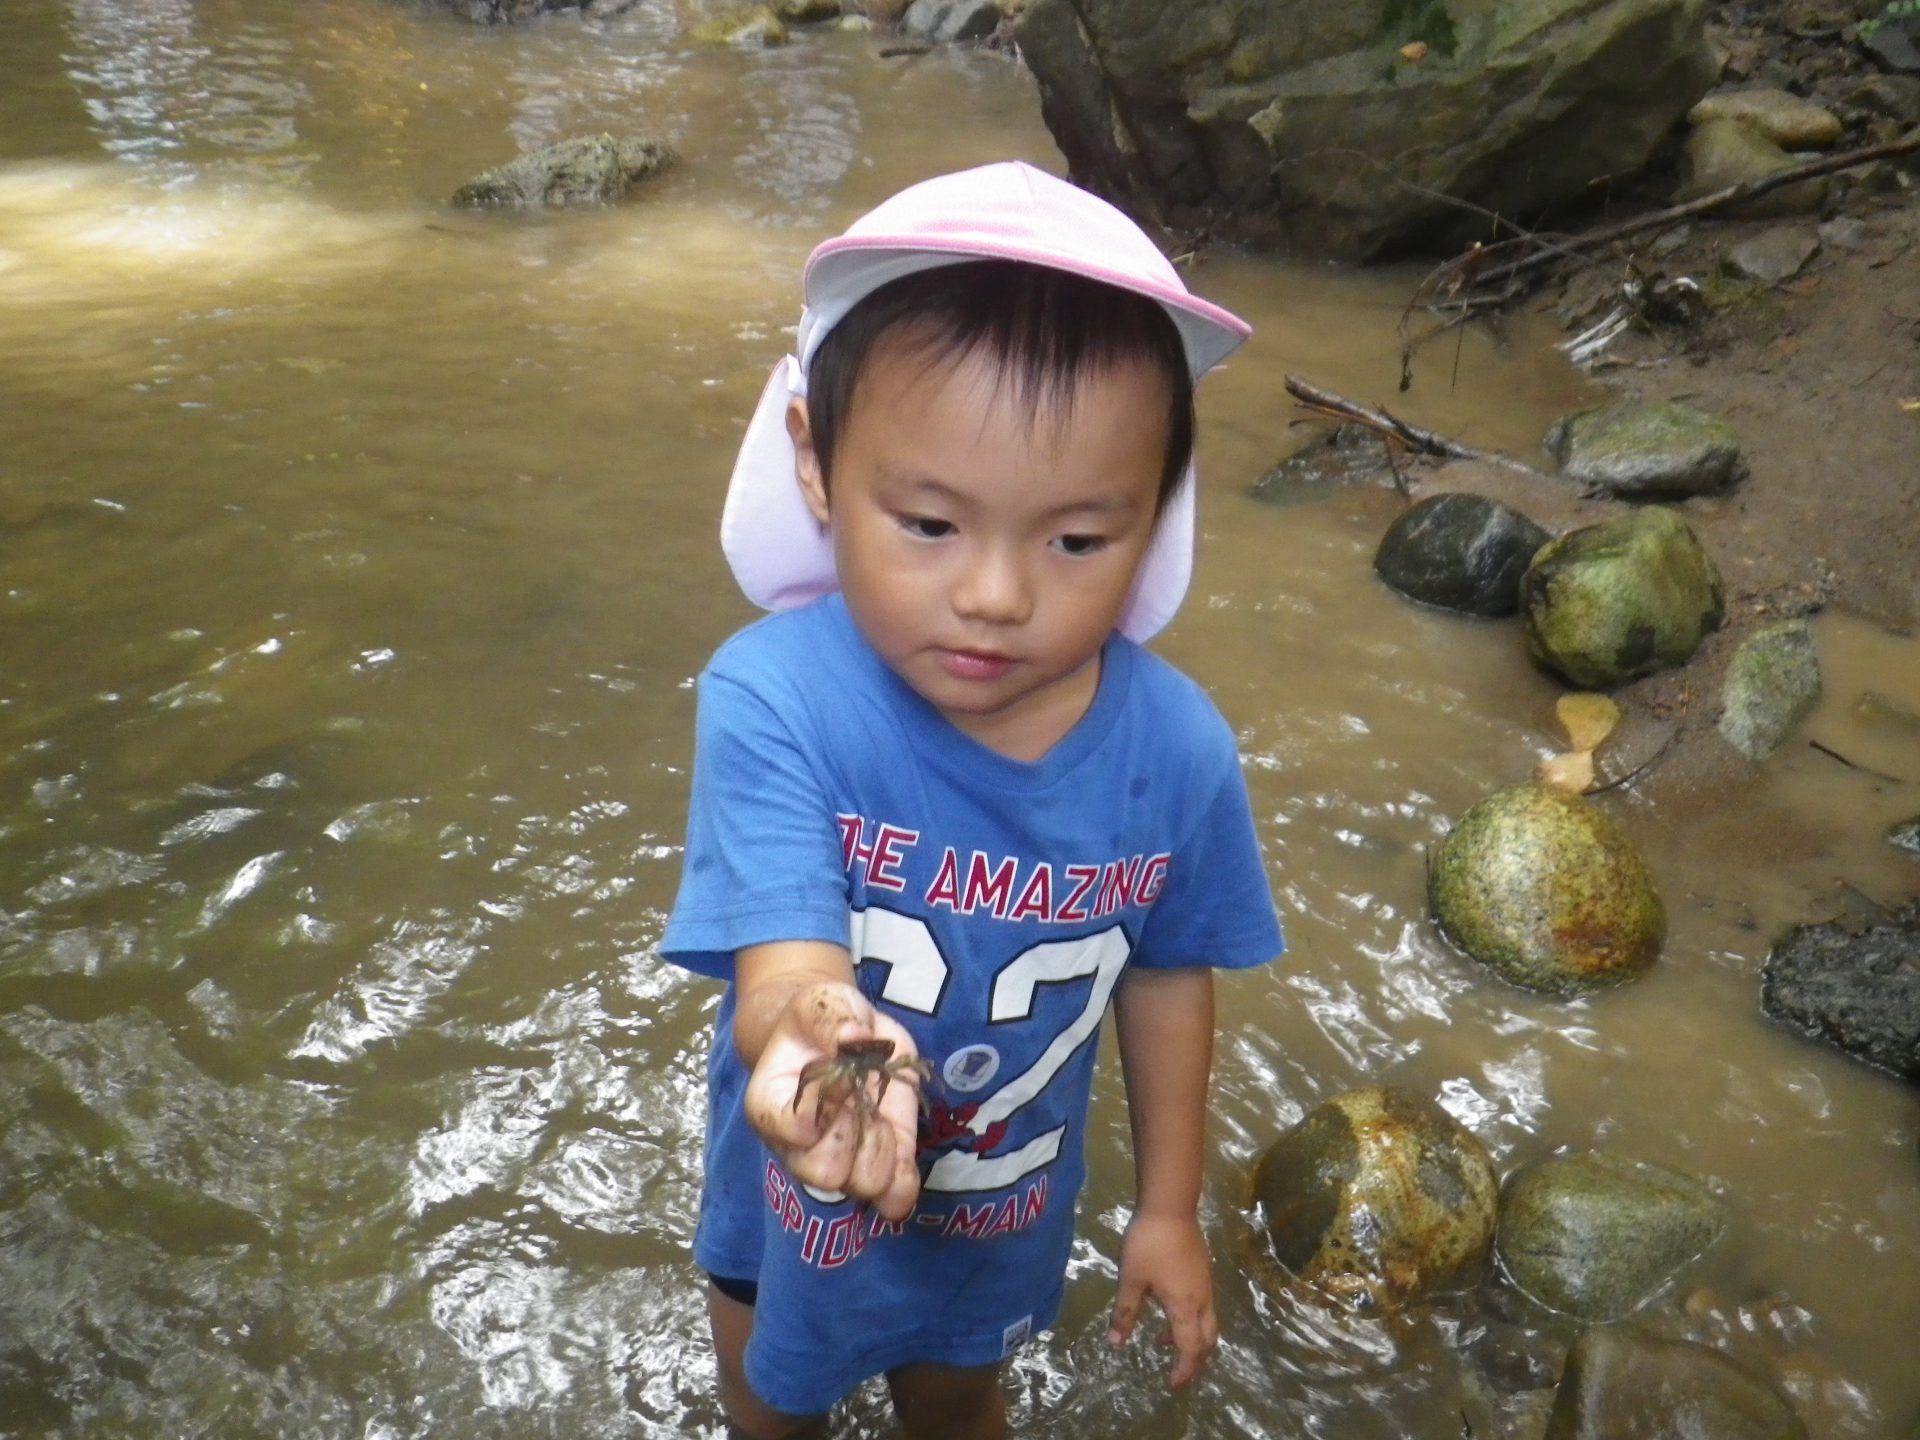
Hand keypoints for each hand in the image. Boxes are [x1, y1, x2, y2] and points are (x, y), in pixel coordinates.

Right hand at [741, 980, 922, 1221]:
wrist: (839, 1039)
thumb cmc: (818, 1023)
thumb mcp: (822, 1001)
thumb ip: (832, 1016)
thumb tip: (853, 1038)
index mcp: (771, 1103)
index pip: (786, 1128)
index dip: (820, 1107)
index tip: (840, 1076)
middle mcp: (796, 1146)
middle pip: (823, 1173)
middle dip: (853, 1132)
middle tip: (859, 1094)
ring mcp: (837, 1162)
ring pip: (861, 1185)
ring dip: (881, 1148)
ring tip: (877, 1113)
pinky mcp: (879, 1166)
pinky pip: (893, 1197)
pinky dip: (904, 1178)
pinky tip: (899, 1143)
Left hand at [1106, 1210, 1217, 1389]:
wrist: (1170, 1206)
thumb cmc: (1148, 1245)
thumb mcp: (1130, 1280)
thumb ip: (1124, 1313)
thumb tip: (1116, 1344)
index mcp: (1185, 1307)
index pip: (1190, 1350)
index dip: (1183, 1371)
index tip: (1172, 1385)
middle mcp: (1201, 1300)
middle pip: (1207, 1340)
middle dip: (1194, 1360)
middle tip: (1177, 1372)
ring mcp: (1205, 1284)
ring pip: (1207, 1323)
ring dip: (1191, 1339)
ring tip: (1163, 1341)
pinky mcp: (1202, 1270)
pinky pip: (1203, 1307)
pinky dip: (1190, 1321)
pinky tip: (1168, 1310)